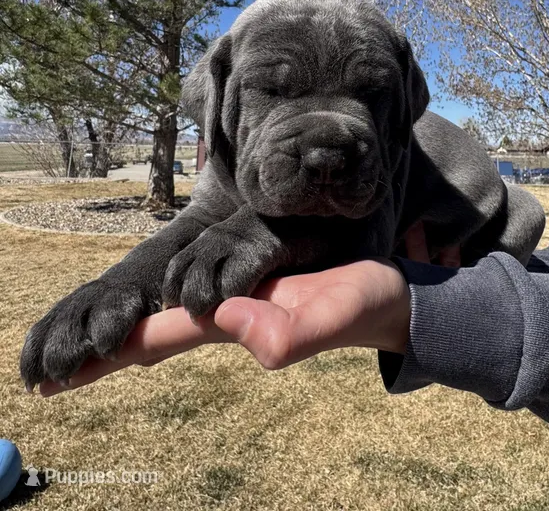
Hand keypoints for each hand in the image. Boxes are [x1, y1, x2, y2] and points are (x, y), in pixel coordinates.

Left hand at [36, 223, 459, 396]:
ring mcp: (238, 306)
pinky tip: (149, 316)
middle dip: (101, 354)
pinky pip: (194, 298)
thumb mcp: (336, 314)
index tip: (60, 373)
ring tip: (82, 350)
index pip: (159, 336)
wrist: (384, 300)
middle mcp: (226, 318)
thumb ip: (293, 331)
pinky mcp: (251, 290)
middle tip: (46, 376)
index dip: (110, 350)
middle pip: (151, 337)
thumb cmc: (365, 306)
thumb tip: (233, 323)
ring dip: (124, 335)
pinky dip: (160, 310)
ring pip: (168, 321)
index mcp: (234, 322)